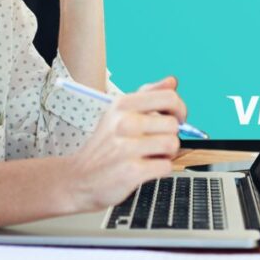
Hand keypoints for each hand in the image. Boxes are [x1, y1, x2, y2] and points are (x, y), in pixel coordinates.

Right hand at [64, 77, 187, 212]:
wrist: (80, 178)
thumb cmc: (105, 145)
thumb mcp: (119, 113)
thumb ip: (147, 95)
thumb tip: (172, 81)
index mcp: (123, 105)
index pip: (169, 97)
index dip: (179, 109)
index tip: (176, 119)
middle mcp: (124, 123)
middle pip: (173, 124)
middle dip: (170, 136)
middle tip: (155, 143)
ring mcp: (127, 147)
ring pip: (172, 145)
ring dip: (167, 154)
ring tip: (150, 156)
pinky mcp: (132, 171)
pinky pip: (166, 166)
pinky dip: (161, 170)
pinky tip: (146, 169)